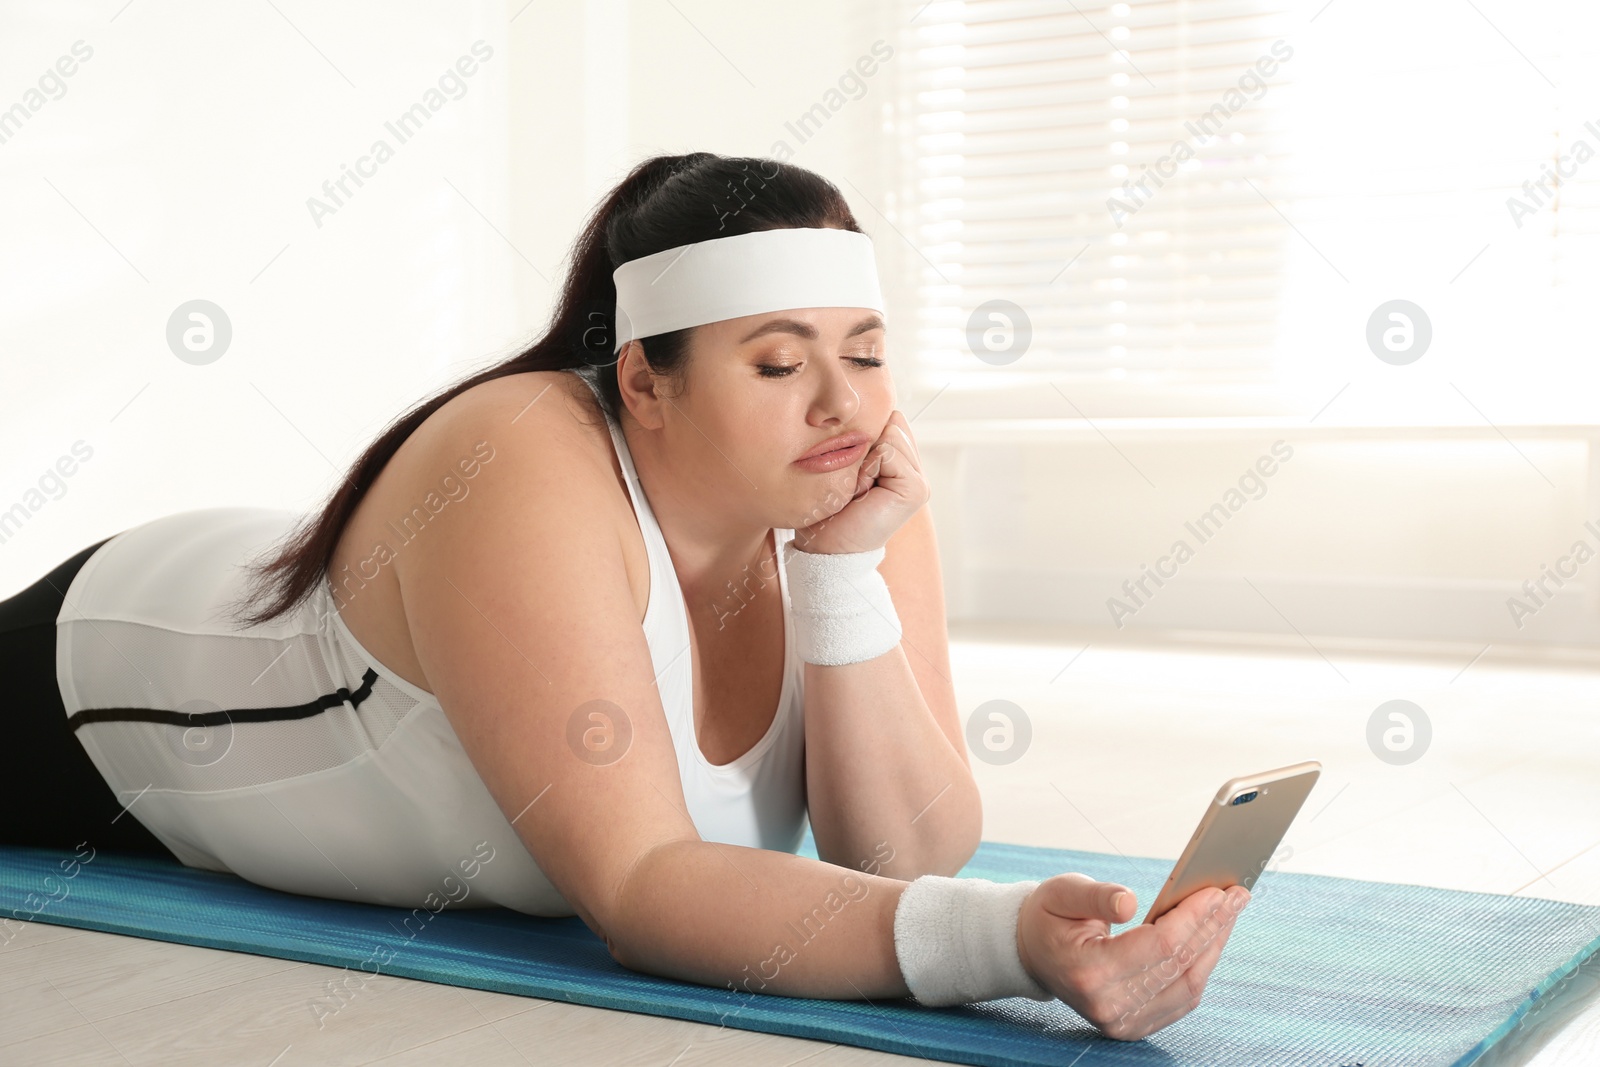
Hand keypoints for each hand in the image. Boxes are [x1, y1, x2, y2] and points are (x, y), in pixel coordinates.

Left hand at [792, 410, 929, 554]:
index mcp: (900, 462)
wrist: (827, 547)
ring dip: (864, 460)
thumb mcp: (847, 464)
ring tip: (858, 489)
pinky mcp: (916, 490)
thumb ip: (867, 439)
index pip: (890, 419)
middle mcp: (914, 470)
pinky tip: (864, 494)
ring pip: (890, 434)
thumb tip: (883, 410)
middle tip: (854, 482)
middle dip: (865, 446)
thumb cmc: (829, 509)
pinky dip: (868, 470)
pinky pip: (889, 452)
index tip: (852, 469)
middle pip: (892, 422)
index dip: (864, 436)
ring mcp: (919, 481)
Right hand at [1015, 873, 1248, 1040]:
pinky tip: (1210, 940)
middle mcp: (1108, 1005)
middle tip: (1236, 895)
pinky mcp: (1133, 1025)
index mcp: (1089, 972)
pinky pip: (1182, 998)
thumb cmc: (1048, 917)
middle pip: (1180, 965)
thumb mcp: (1063, 893)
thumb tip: (1129, 903)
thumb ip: (1097, 897)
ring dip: (1213, 947)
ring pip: (1188, 985)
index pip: (1160, 945)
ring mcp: (1122, 1021)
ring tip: (1229, 913)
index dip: (1194, 917)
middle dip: (1213, 926)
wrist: (1031, 953)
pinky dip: (1201, 967)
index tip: (1217, 890)